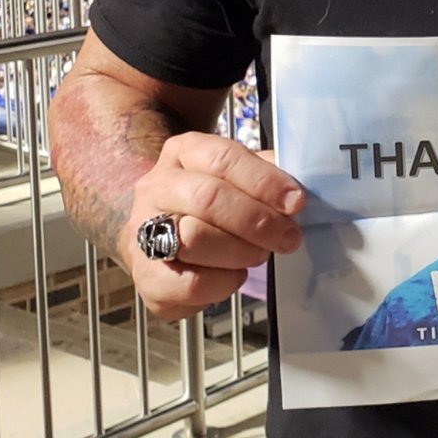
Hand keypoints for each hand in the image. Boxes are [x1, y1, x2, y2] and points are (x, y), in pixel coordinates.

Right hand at [120, 135, 304, 320]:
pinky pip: (188, 284)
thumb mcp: (237, 175)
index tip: (296, 201)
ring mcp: (141, 231)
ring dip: (240, 252)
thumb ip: (265, 176)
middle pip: (208, 198)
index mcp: (183, 152)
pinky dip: (221, 284)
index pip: (223, 158)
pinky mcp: (144, 277)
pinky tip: (231, 276)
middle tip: (287, 237)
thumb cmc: (211, 201)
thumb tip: (295, 193)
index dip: (264, 181)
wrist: (159, 230)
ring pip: (194, 239)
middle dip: (257, 221)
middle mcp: (155, 187)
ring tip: (257, 254)